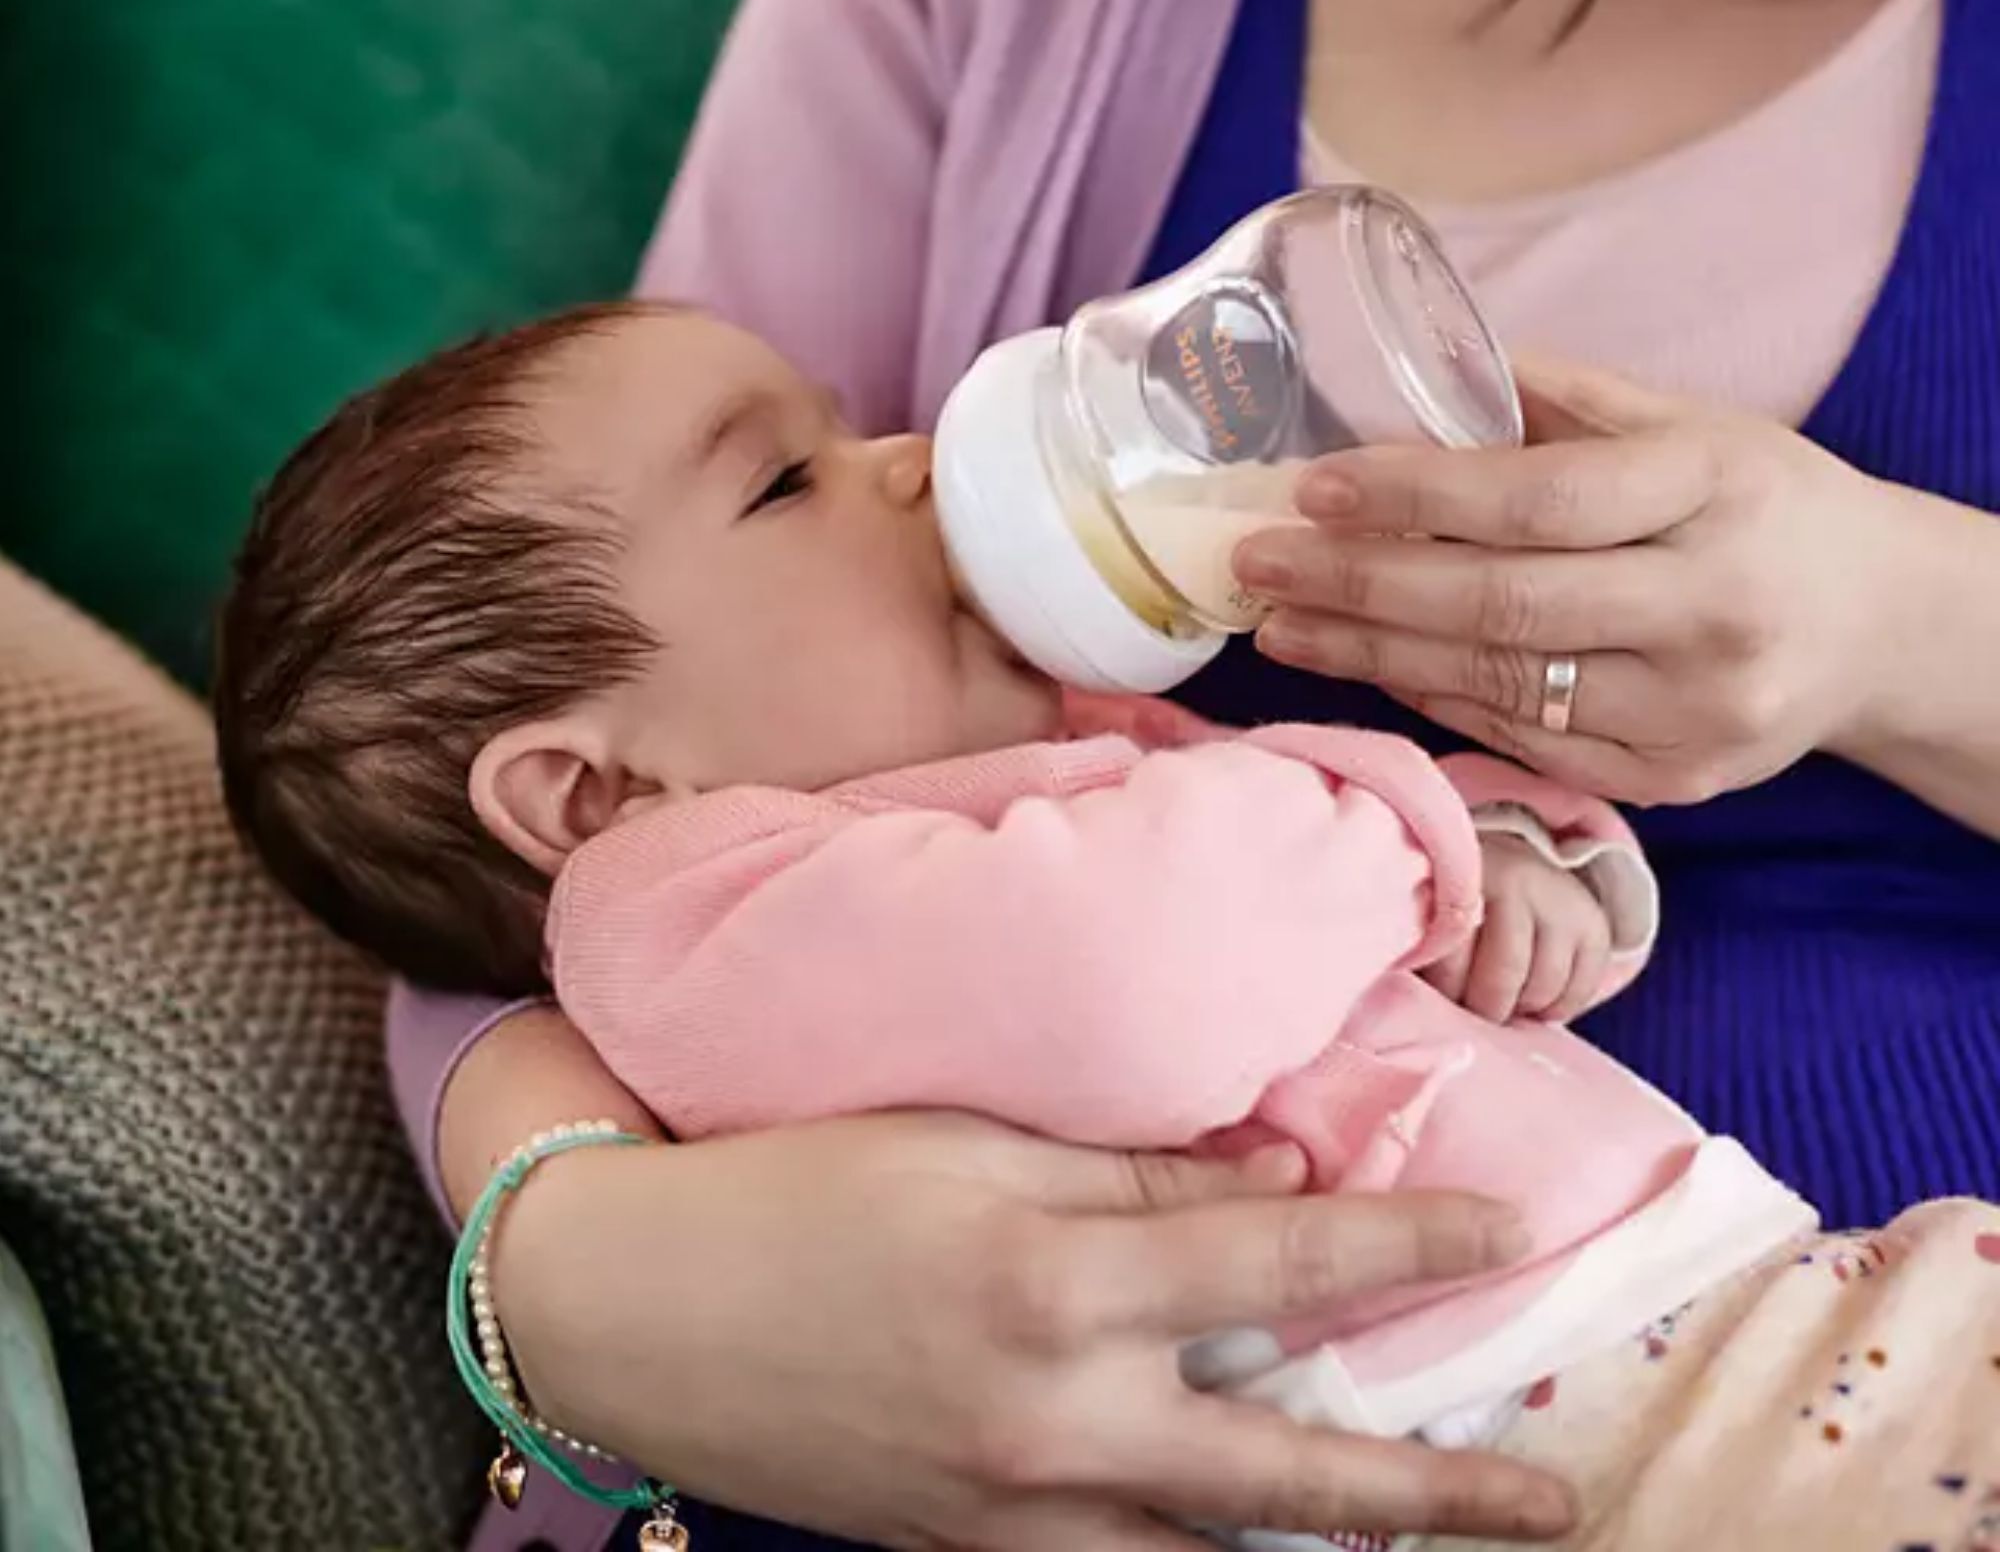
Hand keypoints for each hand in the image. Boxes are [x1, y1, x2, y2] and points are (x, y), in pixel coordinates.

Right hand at [492, 1113, 1576, 1550]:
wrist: (638, 1306)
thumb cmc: (797, 1183)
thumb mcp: (965, 1139)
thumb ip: (1129, 1168)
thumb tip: (1275, 1172)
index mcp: (1053, 1281)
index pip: (1275, 1259)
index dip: (1403, 1242)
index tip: (1503, 1229)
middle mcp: (1054, 1419)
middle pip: (1288, 1470)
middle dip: (1436, 1489)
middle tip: (1558, 1498)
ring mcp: (1014, 1511)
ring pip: (1217, 1543)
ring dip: (1336, 1536)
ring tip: (1436, 1521)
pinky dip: (1198, 1547)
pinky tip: (1240, 1523)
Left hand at [1237, 355, 1905, 808]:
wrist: (1880, 625)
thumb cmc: (1761, 504)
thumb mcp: (1690, 425)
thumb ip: (1559, 403)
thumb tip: (1413, 382)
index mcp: (1715, 490)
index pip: (1537, 500)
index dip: (1412, 497)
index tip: (1311, 491)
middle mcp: (1713, 609)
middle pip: (1503, 607)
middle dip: (1357, 587)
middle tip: (1256, 567)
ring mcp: (1698, 711)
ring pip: (1502, 686)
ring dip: (1371, 654)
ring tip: (1280, 625)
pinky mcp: (1679, 780)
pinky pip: (1529, 741)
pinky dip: (1437, 699)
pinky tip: (1368, 666)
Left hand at [1425, 840, 1611, 1023]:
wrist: (1511, 865)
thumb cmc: (1458, 906)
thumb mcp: (1432, 911)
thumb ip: (1423, 945)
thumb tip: (1414, 996)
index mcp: (1466, 874)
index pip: (1453, 948)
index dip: (1445, 986)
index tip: (1438, 996)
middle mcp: (1518, 879)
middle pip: (1503, 974)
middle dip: (1484, 1007)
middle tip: (1472, 1010)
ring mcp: (1562, 902)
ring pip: (1543, 987)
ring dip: (1519, 1009)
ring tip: (1500, 1003)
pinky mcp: (1594, 926)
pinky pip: (1579, 992)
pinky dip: (1555, 1009)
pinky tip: (1532, 1001)